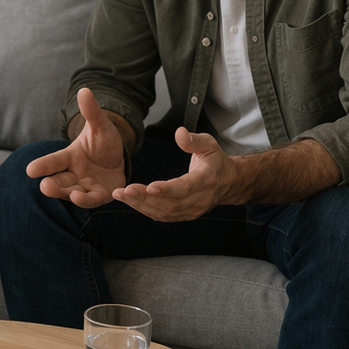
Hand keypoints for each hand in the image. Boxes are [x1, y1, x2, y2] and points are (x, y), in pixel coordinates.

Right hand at [25, 88, 126, 206]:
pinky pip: (94, 199)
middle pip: (60, 180)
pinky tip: (83, 198)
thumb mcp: (100, 126)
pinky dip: (89, 200)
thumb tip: (84, 90)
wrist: (119, 158)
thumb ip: (91, 112)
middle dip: (52, 185)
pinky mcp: (101, 195)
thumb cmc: (103, 142)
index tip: (30, 170)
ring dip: (70, 195)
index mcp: (69, 157)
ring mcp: (86, 186)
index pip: (53, 161)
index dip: (43, 166)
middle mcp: (74, 173)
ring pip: (74, 192)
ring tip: (71, 195)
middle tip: (45, 187)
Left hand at [113, 126, 236, 221]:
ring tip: (120, 195)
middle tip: (123, 191)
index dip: (168, 189)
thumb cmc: (215, 159)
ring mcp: (193, 210)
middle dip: (145, 198)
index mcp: (207, 179)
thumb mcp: (209, 144)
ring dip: (140, 205)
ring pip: (165, 212)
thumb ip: (193, 140)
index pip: (186, 187)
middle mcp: (201, 199)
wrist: (228, 182)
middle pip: (171, 203)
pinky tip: (130, 201)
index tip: (149, 186)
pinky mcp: (185, 215)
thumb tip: (179, 132)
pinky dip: (145, 210)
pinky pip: (164, 216)